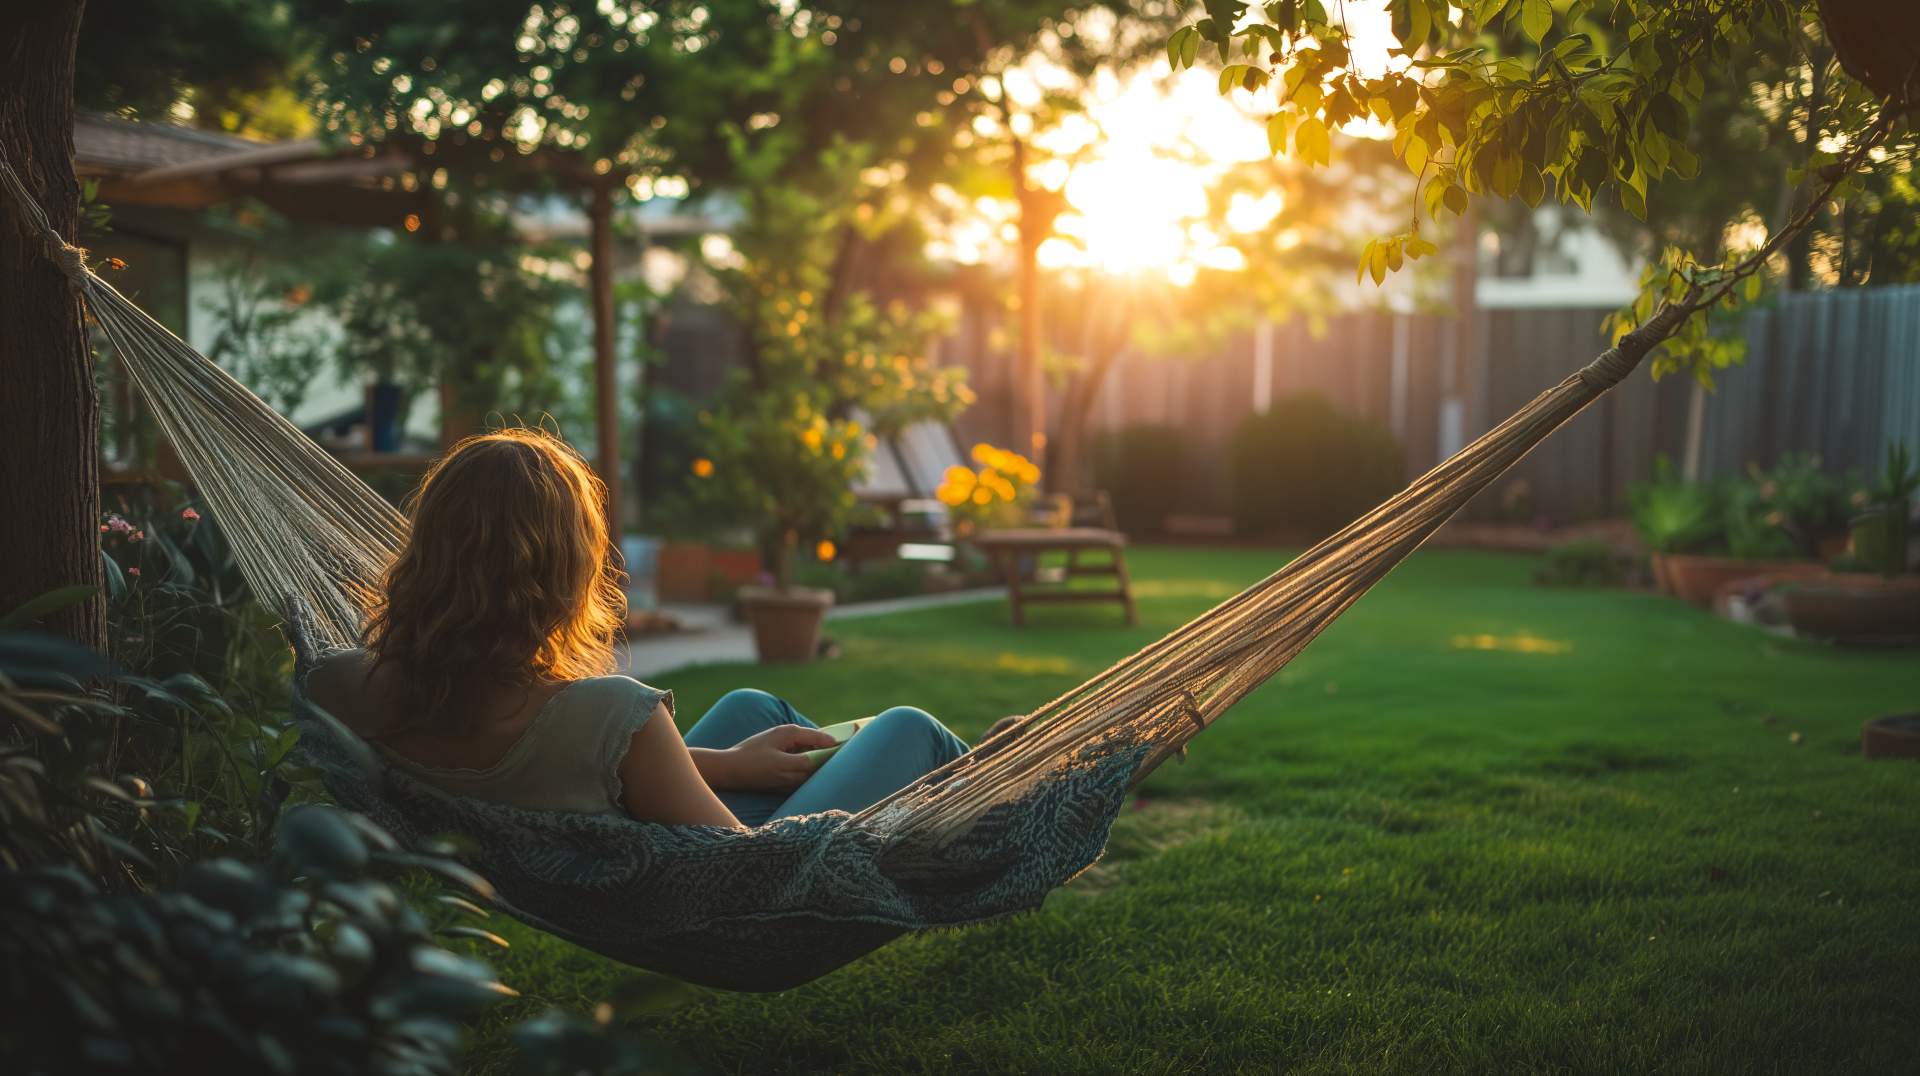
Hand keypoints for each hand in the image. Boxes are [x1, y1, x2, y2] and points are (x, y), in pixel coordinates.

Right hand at [715, 724, 840, 793]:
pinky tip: (810, 758)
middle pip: (824, 771)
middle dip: (835, 758)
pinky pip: (806, 780)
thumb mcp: (778, 734)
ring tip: (831, 751)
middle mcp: (795, 782)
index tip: (854, 741)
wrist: (729, 771)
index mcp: (793, 767)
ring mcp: (790, 789)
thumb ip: (807, 735)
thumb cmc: (752, 749)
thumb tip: (831, 741)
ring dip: (823, 764)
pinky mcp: (786, 791)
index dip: (840, 752)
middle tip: (851, 745)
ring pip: (816, 777)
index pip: (826, 761)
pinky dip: (812, 770)